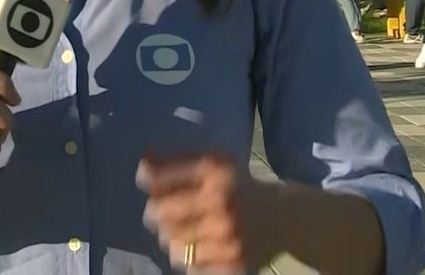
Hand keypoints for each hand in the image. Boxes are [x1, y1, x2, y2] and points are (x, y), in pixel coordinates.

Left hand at [138, 151, 277, 272]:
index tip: (148, 183)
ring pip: (173, 244)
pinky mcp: (233, 261)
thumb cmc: (239, 185)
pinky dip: (190, 258)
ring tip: (185, 231)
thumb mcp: (213, 163)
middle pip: (160, 213)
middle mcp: (220, 202)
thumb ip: (176, 161)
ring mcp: (227, 235)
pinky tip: (200, 247)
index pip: (159, 179)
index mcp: (213, 171)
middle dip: (157, 213)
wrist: (282, 216)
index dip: (149, 182)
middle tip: (164, 213)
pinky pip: (192, 266)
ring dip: (173, 238)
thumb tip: (142, 162)